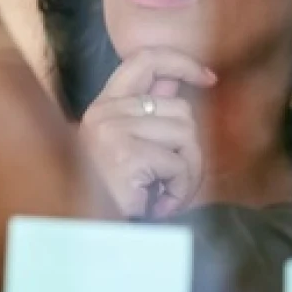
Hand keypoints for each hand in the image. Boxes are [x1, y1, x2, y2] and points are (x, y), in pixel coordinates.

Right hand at [79, 49, 216, 218]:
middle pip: (181, 110)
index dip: (182, 63)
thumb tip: (176, 80)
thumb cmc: (109, 194)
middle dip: (191, 150)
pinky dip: (180, 190)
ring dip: (188, 174)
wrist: (81, 231)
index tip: (209, 78)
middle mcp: (106, 112)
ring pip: (186, 137)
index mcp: (105, 104)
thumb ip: (149, 113)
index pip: (145, 60)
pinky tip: (162, 206)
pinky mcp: (128, 155)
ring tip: (169, 195)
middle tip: (177, 181)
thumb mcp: (126, 146)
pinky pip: (179, 165)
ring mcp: (114, 131)